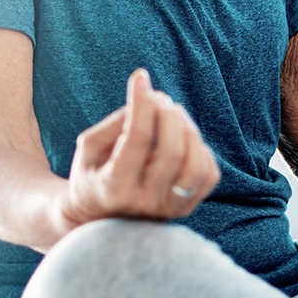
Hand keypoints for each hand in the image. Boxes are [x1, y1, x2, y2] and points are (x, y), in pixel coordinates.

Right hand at [58, 68, 220, 232]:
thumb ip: (116, 124)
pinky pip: (208, 174)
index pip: (137, 138)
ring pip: (196, 164)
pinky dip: (201, 149)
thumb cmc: (92, 174)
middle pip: (172, 150)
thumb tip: (150, 98)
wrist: (99, 221)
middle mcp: (143, 203)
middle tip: (159, 98)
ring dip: (189, 129)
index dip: (141, 103)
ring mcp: (168, 210)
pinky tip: (183, 138)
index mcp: (113, 187)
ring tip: (173, 115)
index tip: (139, 77)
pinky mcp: (186, 209)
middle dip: (168, 114)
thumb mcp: (89, 148)